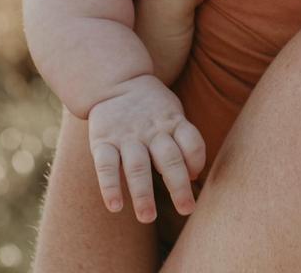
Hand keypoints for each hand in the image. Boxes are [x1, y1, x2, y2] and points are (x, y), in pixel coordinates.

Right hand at [87, 74, 205, 222]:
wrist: (116, 82)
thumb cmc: (153, 107)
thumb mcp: (173, 113)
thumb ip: (184, 140)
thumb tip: (194, 175)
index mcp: (173, 122)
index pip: (192, 141)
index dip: (196, 159)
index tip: (195, 177)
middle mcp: (152, 131)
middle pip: (169, 159)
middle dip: (179, 186)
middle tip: (187, 209)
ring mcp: (127, 136)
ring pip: (137, 166)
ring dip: (143, 193)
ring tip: (148, 217)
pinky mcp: (103, 141)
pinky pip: (106, 165)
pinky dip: (110, 186)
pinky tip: (115, 206)